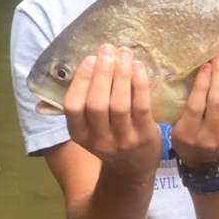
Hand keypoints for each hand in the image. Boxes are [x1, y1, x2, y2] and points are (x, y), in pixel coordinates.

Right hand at [63, 44, 161, 181]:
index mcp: (79, 134)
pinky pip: (141, 107)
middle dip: (103, 73)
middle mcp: (99, 139)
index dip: (81, 81)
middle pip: (97, 104)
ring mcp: (123, 139)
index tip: (90, 59)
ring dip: (122, 75)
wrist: (132, 170)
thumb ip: (83, 104)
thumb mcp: (89, 128)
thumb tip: (73, 66)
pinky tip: (139, 67)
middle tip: (108, 49)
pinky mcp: (145, 136)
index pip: (74, 107)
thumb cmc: (109, 137)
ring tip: (124, 54)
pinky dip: (140, 85)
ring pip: (120, 104)